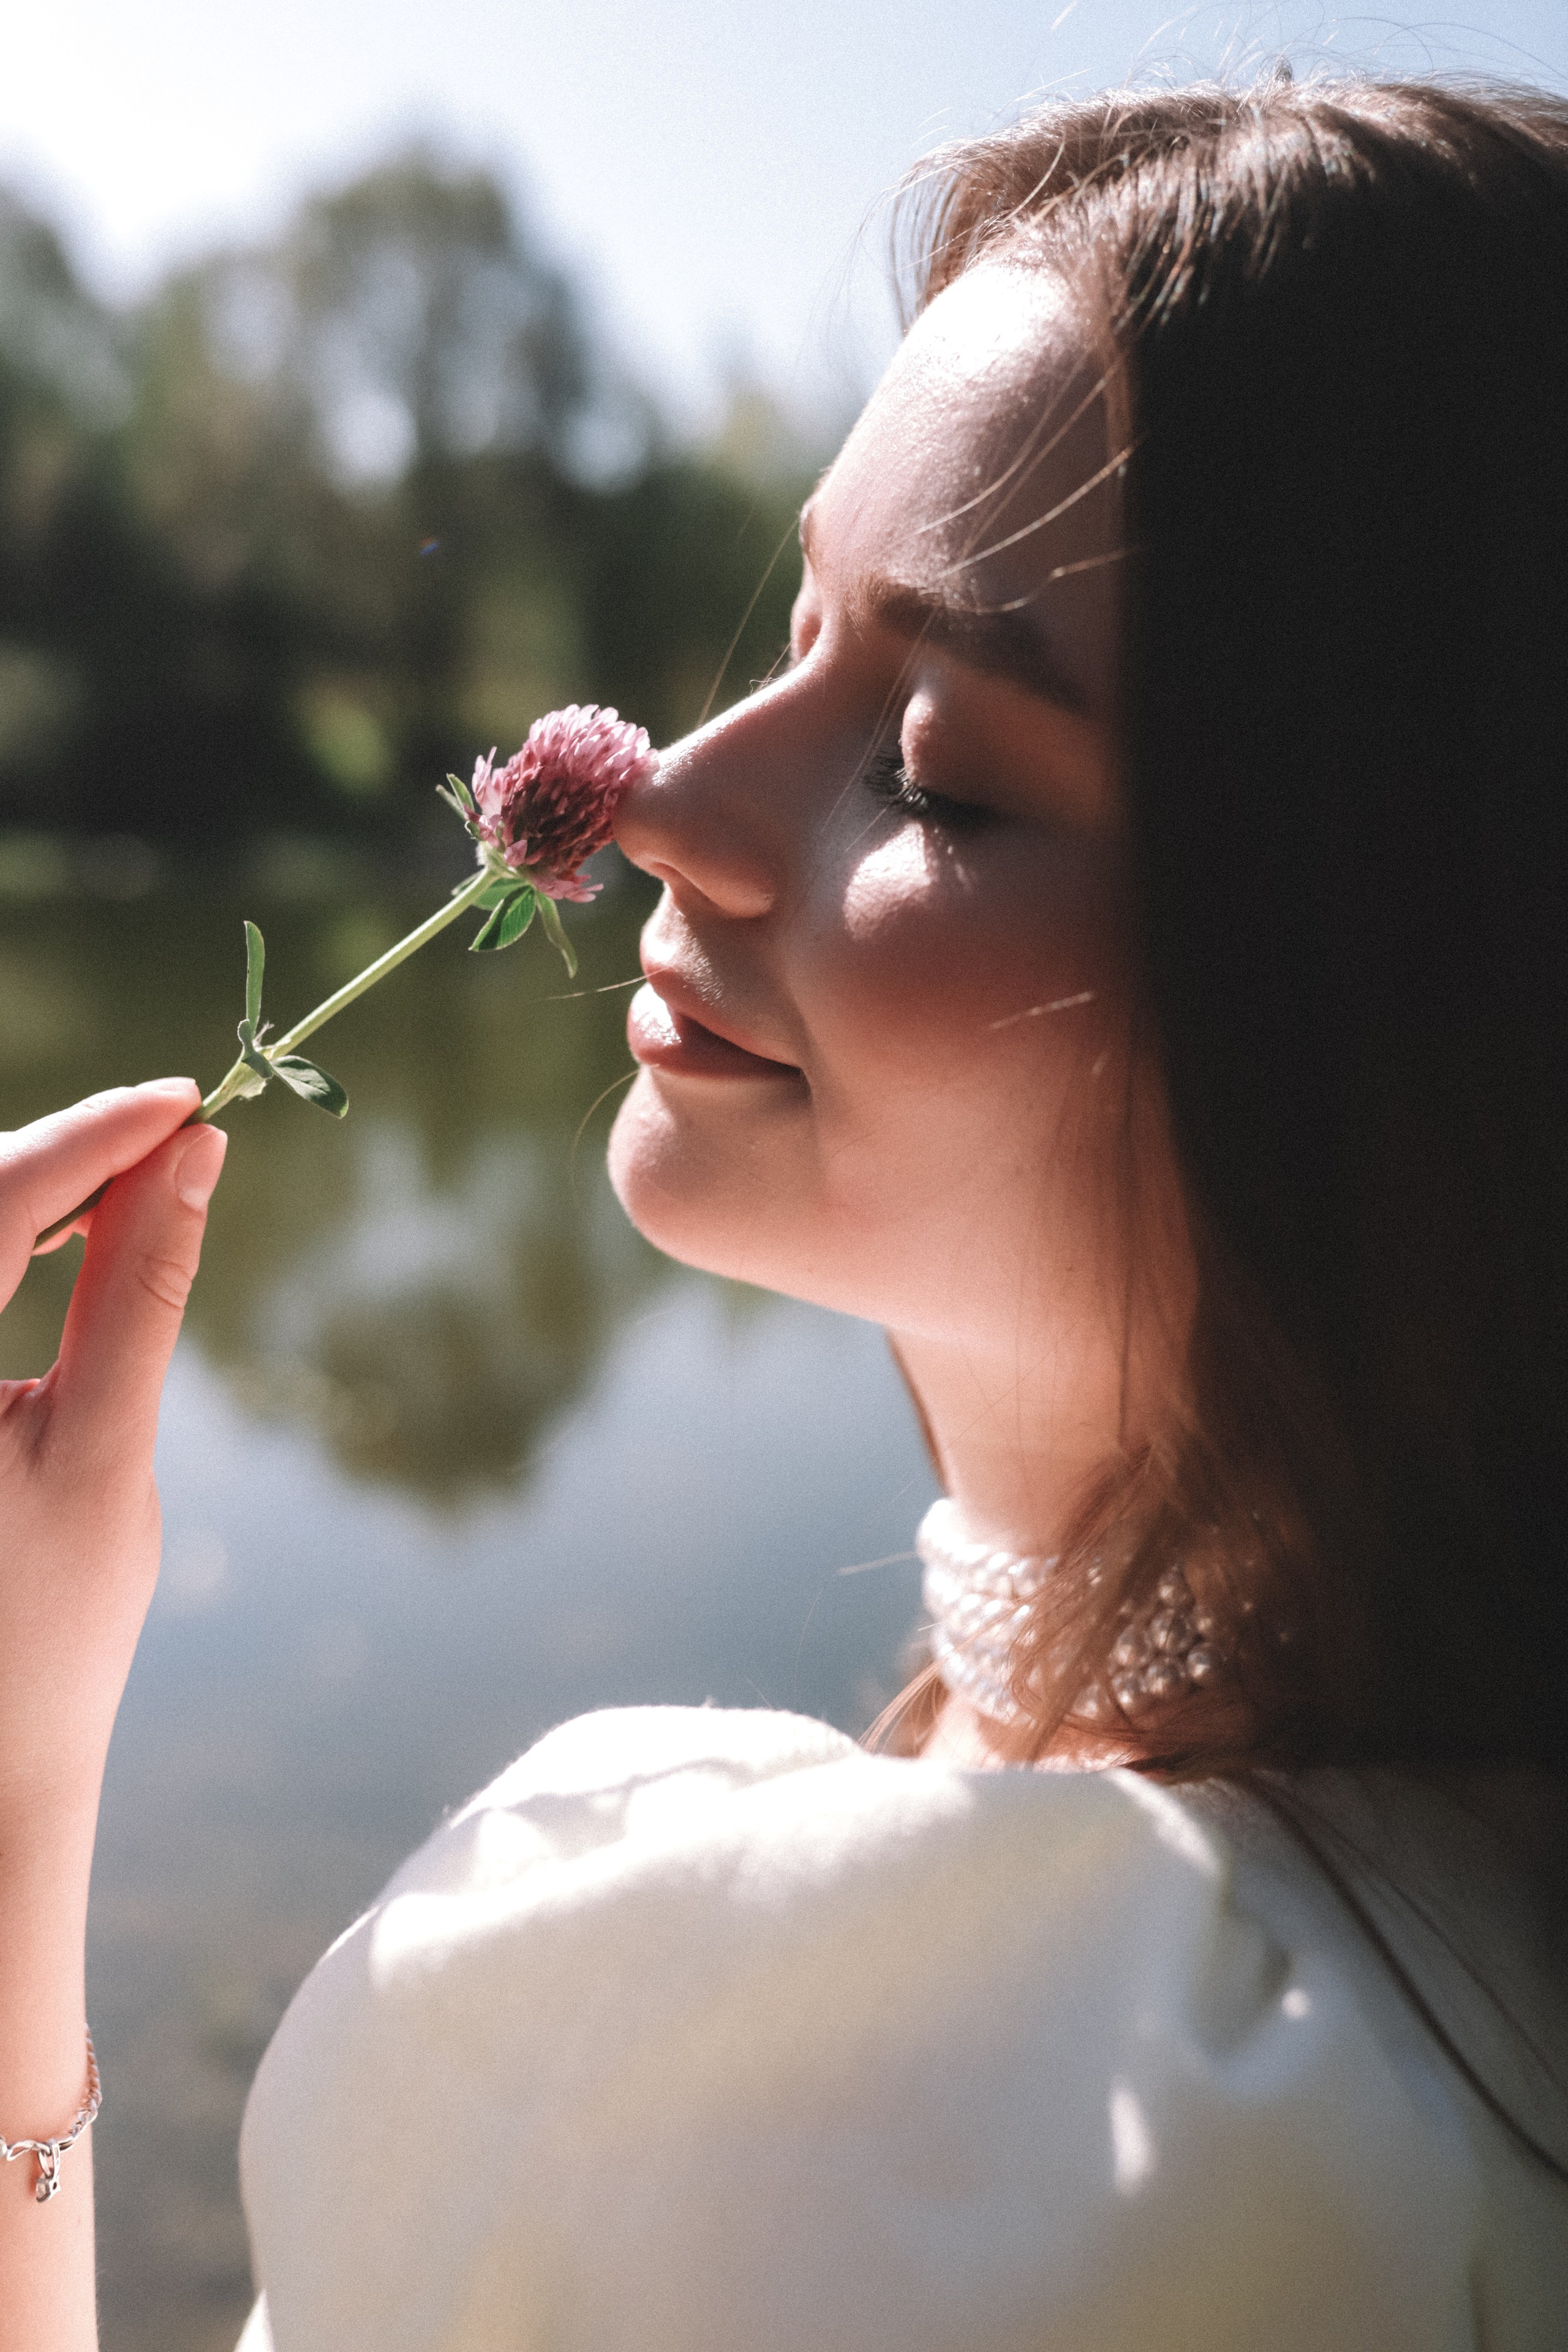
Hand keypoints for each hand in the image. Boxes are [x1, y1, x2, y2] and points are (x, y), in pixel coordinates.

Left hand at [0, 1082, 225, 1835]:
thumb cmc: (49, 1622)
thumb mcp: (106, 1444)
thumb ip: (141, 1288)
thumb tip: (194, 1157)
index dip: (91, 1134)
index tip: (187, 1100)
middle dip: (66, 1153)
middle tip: (179, 1133)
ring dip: (37, 1191)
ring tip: (142, 1176)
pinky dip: (7, 1240)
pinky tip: (69, 1232)